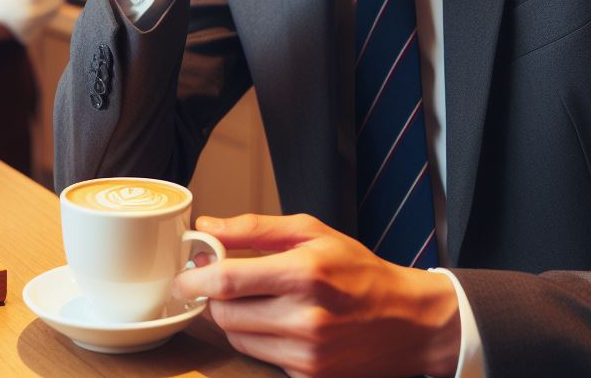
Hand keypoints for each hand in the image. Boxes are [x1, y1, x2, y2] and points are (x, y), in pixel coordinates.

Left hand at [174, 213, 458, 377]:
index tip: (182, 274)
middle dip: (213, 296)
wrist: (408, 320)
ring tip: (252, 298)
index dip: (195, 277)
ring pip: (239, 338)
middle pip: (226, 313)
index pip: (228, 280)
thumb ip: (254, 228)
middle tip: (217, 280)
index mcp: (304, 271)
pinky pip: (261, 358)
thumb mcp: (310, 232)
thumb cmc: (357, 268)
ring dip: (232, 317)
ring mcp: (308, 353)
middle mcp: (305, 316)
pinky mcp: (311, 376)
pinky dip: (256, 339)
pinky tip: (274, 321)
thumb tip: (208, 226)